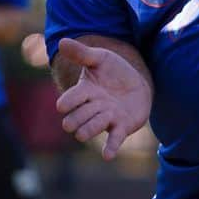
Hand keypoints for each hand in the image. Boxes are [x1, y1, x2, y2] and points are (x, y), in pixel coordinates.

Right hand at [55, 37, 151, 160]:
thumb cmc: (114, 71)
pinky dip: (110, 147)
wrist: (137, 83)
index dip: (68, 101)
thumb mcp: (100, 58)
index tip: (61, 106)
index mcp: (85, 90)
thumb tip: (62, 41)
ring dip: (88, 129)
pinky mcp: (121, 127)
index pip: (73, 97)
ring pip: (95, 126)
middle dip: (76, 119)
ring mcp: (107, 118)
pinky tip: (107, 156)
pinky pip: (114, 138)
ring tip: (81, 134)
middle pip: (81, 115)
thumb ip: (82, 53)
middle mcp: (93, 107)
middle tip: (69, 124)